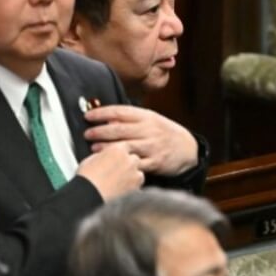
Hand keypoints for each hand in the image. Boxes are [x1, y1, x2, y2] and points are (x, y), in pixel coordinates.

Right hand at [76, 143, 143, 200]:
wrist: (89, 196)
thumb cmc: (86, 179)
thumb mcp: (90, 160)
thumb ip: (103, 155)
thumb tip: (105, 156)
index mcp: (118, 150)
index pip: (127, 146)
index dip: (123, 153)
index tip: (120, 157)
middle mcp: (130, 160)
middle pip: (135, 159)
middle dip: (129, 164)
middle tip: (118, 172)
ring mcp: (135, 174)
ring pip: (138, 173)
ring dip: (132, 177)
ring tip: (118, 184)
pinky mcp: (137, 187)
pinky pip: (138, 186)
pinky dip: (132, 188)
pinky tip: (121, 192)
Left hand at [83, 105, 198, 175]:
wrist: (188, 149)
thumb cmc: (165, 134)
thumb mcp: (152, 120)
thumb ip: (131, 119)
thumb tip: (107, 120)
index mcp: (148, 117)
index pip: (121, 111)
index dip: (102, 113)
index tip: (89, 116)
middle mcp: (150, 130)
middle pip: (120, 129)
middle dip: (100, 131)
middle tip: (87, 133)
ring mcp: (153, 147)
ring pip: (125, 146)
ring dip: (106, 148)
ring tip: (93, 149)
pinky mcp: (155, 162)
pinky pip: (135, 163)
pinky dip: (121, 163)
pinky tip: (110, 163)